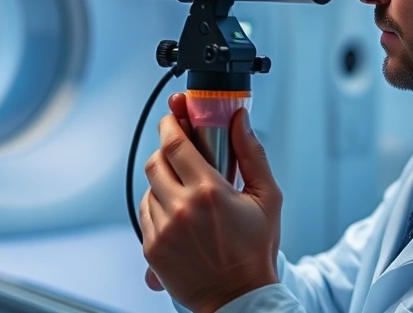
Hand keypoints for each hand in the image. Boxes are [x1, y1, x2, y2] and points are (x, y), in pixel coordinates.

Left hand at [141, 93, 282, 312]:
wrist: (239, 299)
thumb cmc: (256, 250)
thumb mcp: (267, 198)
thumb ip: (251, 153)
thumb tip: (240, 119)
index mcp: (209, 191)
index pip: (174, 143)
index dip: (171, 124)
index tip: (174, 117)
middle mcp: (181, 208)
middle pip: (155, 161)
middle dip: (165, 150)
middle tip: (179, 150)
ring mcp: (163, 229)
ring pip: (149, 187)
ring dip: (163, 181)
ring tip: (185, 190)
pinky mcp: (151, 248)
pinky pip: (145, 213)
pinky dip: (158, 206)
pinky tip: (178, 213)